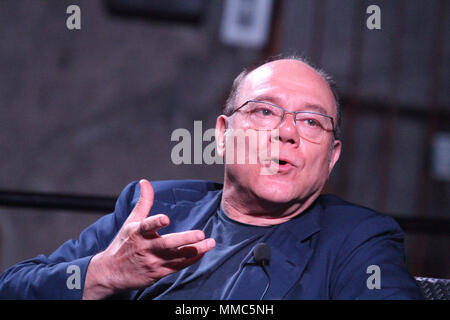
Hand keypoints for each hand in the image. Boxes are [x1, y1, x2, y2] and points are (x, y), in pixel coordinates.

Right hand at [83, 179, 215, 298]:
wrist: (111, 273)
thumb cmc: (123, 243)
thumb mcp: (130, 222)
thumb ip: (143, 202)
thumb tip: (145, 182)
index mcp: (137, 233)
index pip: (147, 226)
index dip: (156, 222)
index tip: (166, 218)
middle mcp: (145, 248)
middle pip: (167, 244)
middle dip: (184, 239)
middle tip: (201, 234)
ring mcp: (153, 262)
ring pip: (177, 257)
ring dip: (195, 250)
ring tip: (210, 243)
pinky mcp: (159, 273)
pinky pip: (178, 266)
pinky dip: (191, 259)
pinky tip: (203, 252)